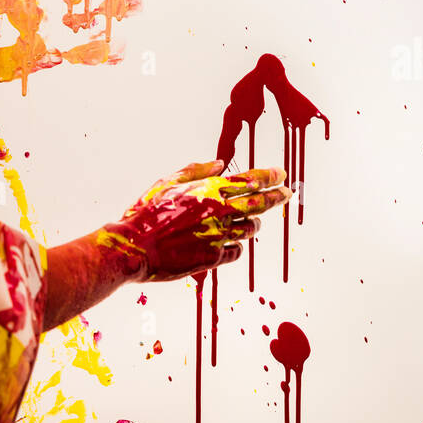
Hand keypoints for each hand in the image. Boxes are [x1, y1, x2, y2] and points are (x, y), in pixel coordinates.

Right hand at [102, 160, 289, 281]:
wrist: (135, 247)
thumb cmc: (148, 212)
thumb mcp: (168, 182)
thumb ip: (197, 171)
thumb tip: (220, 164)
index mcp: (209, 190)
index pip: (249, 180)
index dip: (268, 176)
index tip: (281, 174)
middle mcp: (219, 212)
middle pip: (258, 203)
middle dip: (277, 197)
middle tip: (287, 194)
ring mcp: (218, 236)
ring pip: (250, 228)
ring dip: (255, 223)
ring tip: (256, 221)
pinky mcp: (213, 258)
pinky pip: (237, 251)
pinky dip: (237, 246)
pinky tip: (232, 243)